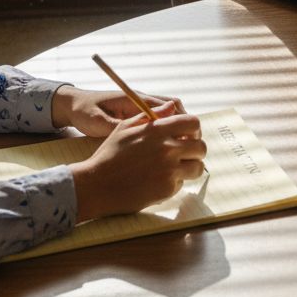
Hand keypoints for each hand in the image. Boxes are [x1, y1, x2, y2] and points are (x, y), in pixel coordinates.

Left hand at [51, 85, 185, 135]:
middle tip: (189, 145)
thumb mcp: (100, 122)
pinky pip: (158, 120)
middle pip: (174, 108)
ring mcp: (139, 108)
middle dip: (184, 125)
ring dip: (176, 128)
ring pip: (168, 114)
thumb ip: (123, 124)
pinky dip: (166, 131)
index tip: (185, 138)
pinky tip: (166, 147)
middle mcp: (141, 101)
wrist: (72, 106)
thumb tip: (149, 128)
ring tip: (181, 149)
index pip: (168, 105)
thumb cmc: (85, 112)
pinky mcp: (136, 116)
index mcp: (135, 99)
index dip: (181, 120)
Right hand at [68, 105, 206, 219]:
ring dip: (190, 168)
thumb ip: (151, 115)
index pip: (193, 123)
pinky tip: (158, 181)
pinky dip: (174, 183)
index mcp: (158, 130)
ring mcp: (169, 170)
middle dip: (196, 151)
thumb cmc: (109, 155)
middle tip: (185, 155)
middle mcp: (167, 148)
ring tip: (176, 169)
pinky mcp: (166, 189)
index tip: (187, 137)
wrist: (96, 185)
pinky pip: (182, 183)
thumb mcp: (125, 127)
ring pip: (197, 167)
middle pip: (201, 147)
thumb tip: (172, 108)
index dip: (194, 130)